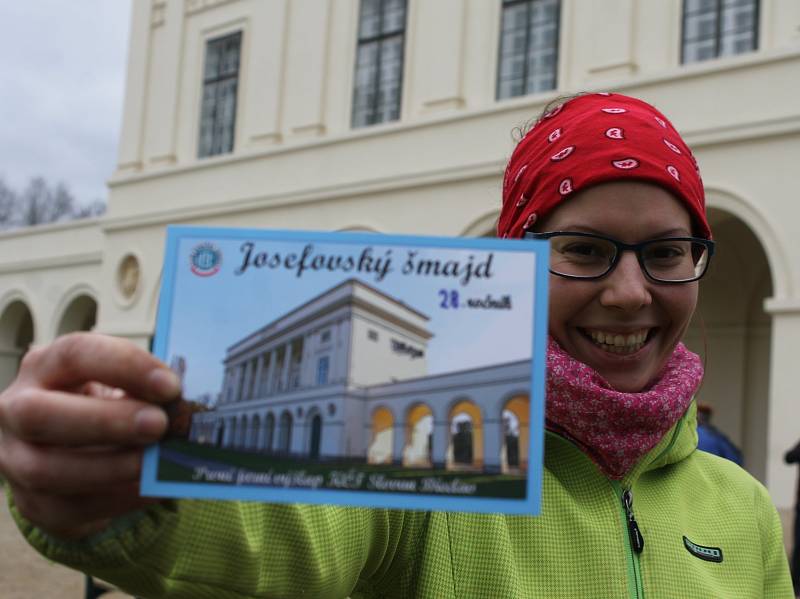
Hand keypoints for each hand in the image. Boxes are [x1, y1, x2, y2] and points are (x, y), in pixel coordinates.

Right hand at [0, 333, 181, 538]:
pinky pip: (67, 508)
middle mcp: (16, 409)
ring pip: (45, 470)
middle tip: (158, 425)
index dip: (124, 367)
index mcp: (44, 367)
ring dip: (109, 468)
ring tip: (153, 464)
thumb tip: (182, 408)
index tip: (170, 385)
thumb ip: (144, 392)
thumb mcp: (117, 387)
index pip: (75, 354)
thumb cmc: (102, 406)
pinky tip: (150, 490)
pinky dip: (116, 500)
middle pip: (41, 414)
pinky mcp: (30, 502)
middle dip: (105, 421)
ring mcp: (14, 459)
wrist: (72, 451)